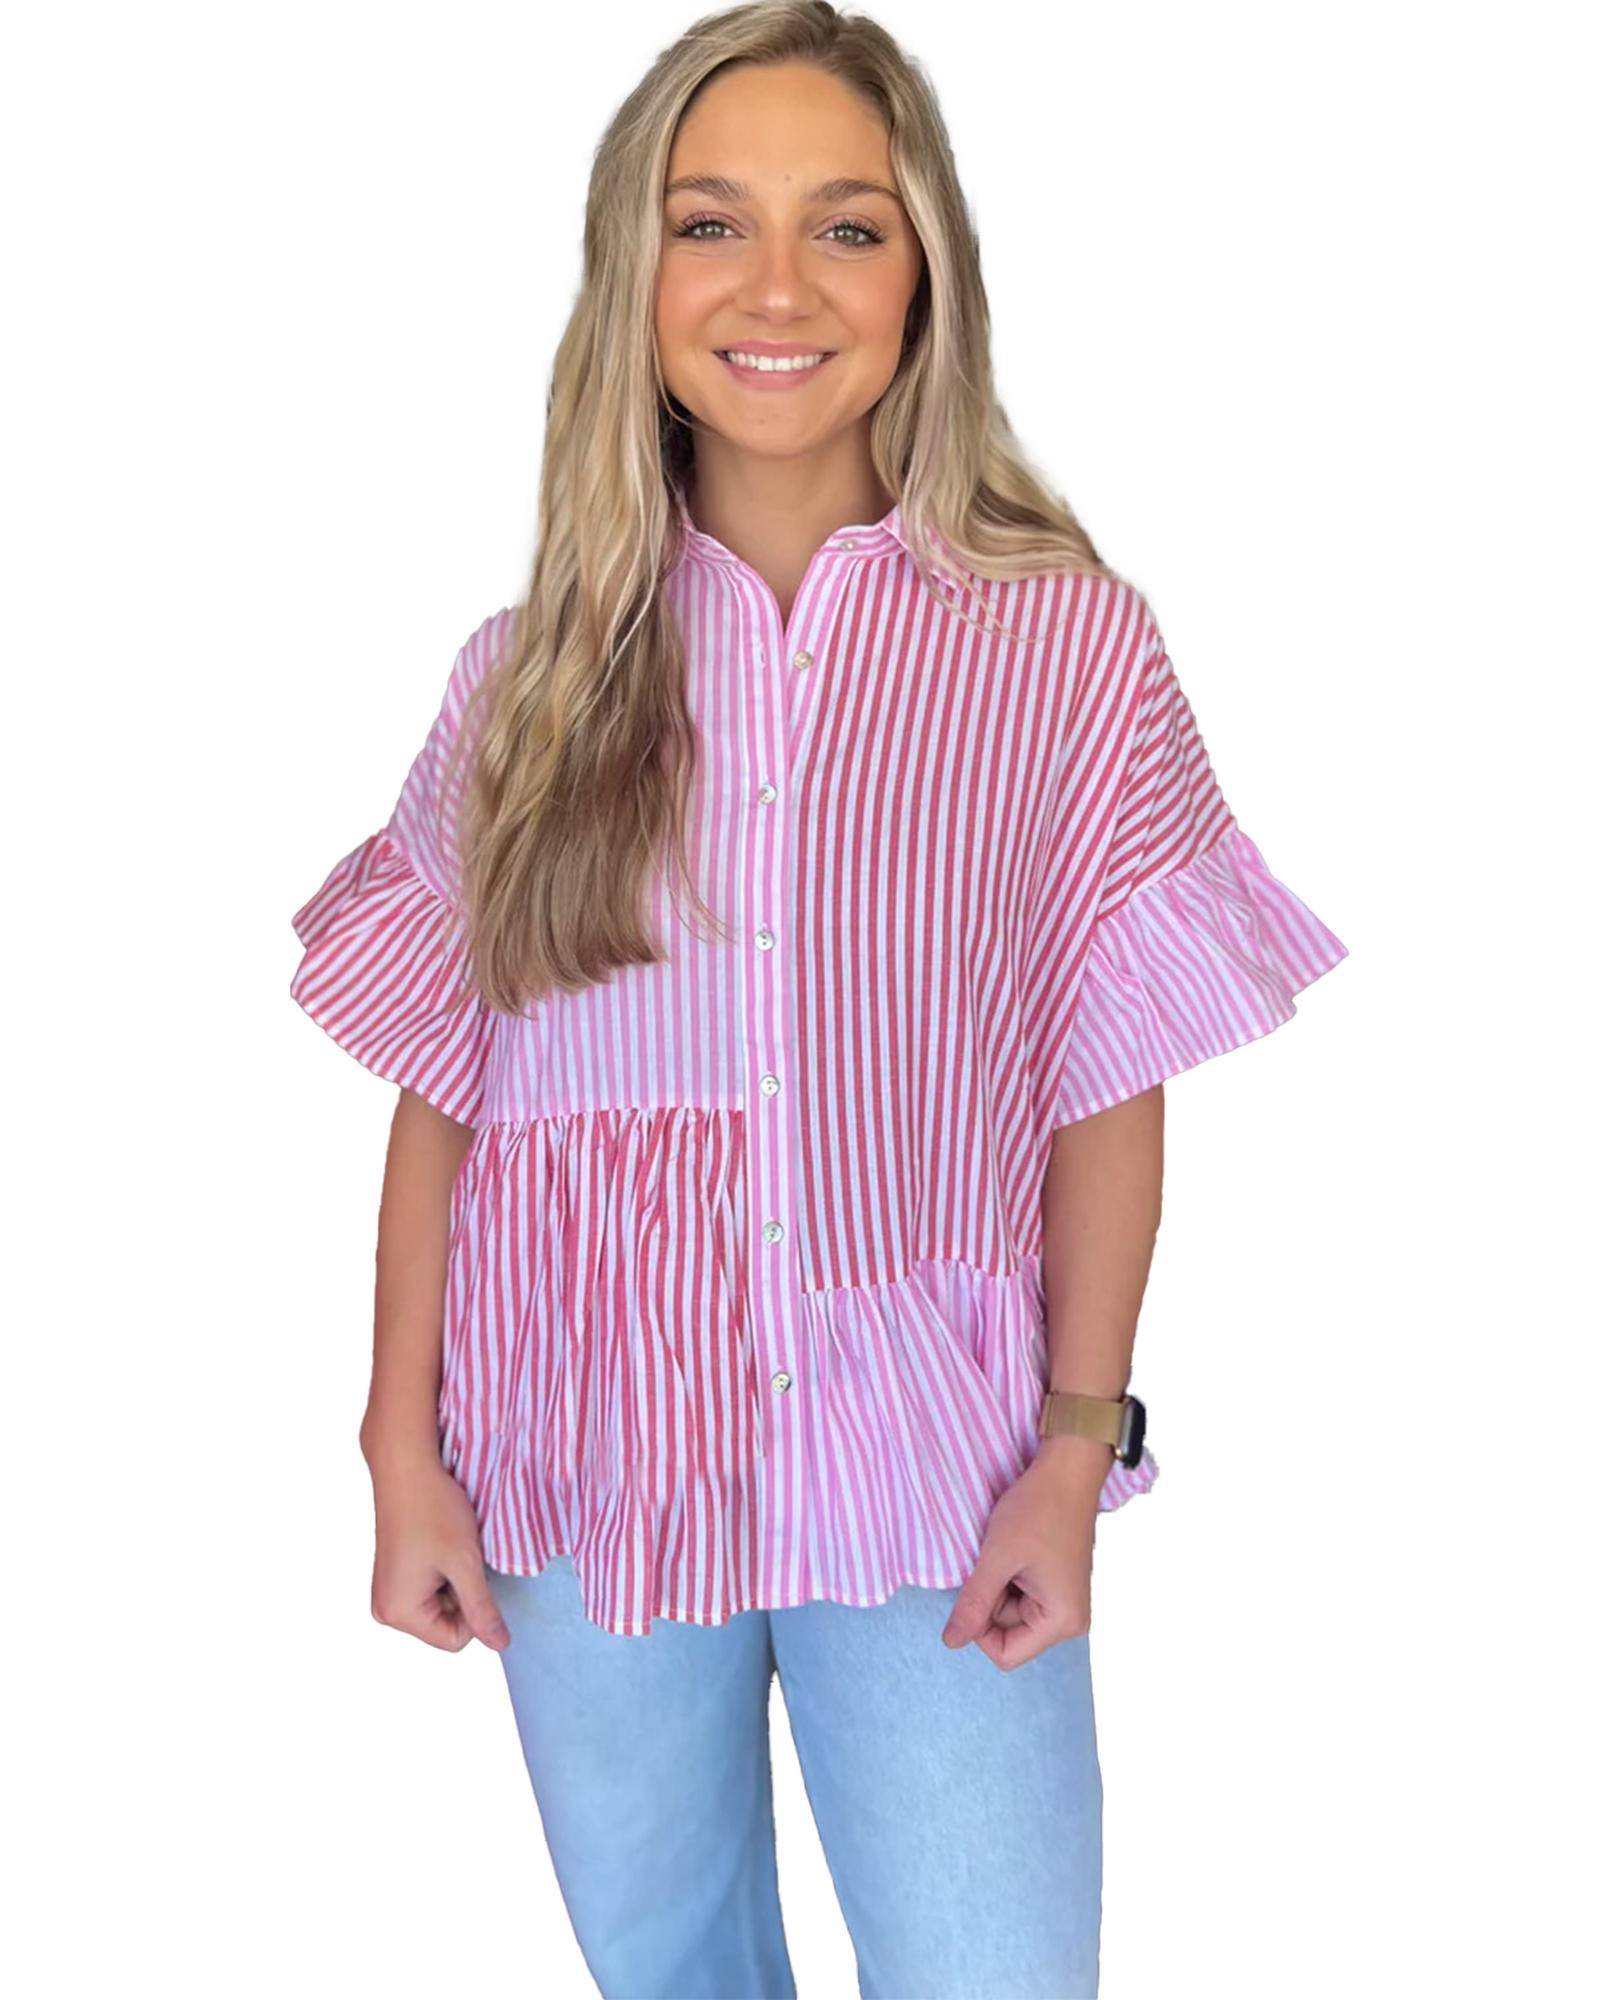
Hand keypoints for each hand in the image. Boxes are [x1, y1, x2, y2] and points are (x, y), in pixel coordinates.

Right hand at [366, 1447, 511, 1653]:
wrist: (406, 1467)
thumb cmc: (433, 1510)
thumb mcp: (465, 1563)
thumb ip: (482, 1609)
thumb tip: (500, 1644)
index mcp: (399, 1613)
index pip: (455, 1640)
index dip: (475, 1610)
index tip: (473, 1572)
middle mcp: (386, 1609)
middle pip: (445, 1624)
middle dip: (462, 1593)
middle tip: (460, 1556)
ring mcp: (387, 1591)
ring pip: (440, 1604)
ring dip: (454, 1579)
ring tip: (449, 1546)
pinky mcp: (392, 1574)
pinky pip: (428, 1588)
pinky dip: (443, 1570)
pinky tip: (440, 1543)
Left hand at [939, 1438, 1109, 1669]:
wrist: (1066, 1470)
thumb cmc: (1038, 1509)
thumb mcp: (998, 1557)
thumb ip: (974, 1603)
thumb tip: (951, 1643)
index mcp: (1061, 1622)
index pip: (1005, 1654)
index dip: (979, 1627)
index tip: (978, 1585)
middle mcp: (1068, 1621)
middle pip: (1007, 1633)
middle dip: (990, 1599)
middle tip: (996, 1560)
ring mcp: (1063, 1603)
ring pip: (1008, 1613)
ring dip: (997, 1584)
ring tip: (1008, 1550)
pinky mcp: (1055, 1586)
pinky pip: (1019, 1596)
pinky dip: (1007, 1576)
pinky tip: (1015, 1549)